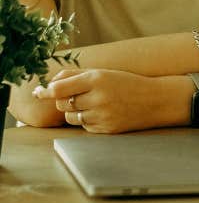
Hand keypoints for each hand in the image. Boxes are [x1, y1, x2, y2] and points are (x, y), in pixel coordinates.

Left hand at [33, 68, 180, 133]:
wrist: (156, 100)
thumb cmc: (128, 83)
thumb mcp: (106, 73)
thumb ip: (77, 75)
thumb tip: (50, 82)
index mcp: (98, 78)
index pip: (60, 88)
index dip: (46, 90)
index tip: (39, 92)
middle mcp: (98, 97)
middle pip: (63, 103)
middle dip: (66, 99)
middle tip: (80, 94)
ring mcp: (101, 115)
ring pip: (71, 117)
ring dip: (76, 111)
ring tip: (95, 104)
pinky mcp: (105, 130)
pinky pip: (84, 126)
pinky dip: (89, 120)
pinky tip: (104, 113)